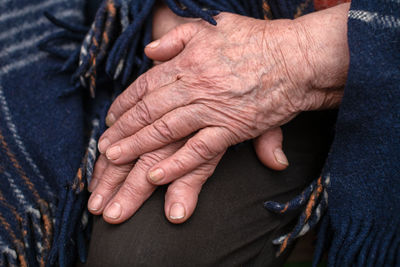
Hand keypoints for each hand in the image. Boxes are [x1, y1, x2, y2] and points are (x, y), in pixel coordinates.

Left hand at [97, 4, 348, 188]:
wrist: (297, 57)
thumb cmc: (259, 41)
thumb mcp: (214, 27)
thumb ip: (178, 37)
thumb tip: (150, 51)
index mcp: (187, 62)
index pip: (146, 85)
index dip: (125, 104)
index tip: (110, 119)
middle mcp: (194, 86)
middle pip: (148, 111)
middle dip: (122, 130)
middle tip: (102, 147)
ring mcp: (211, 108)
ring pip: (165, 131)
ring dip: (137, 147)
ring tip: (114, 160)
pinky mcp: (232, 128)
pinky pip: (198, 150)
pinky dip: (176, 164)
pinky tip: (155, 176)